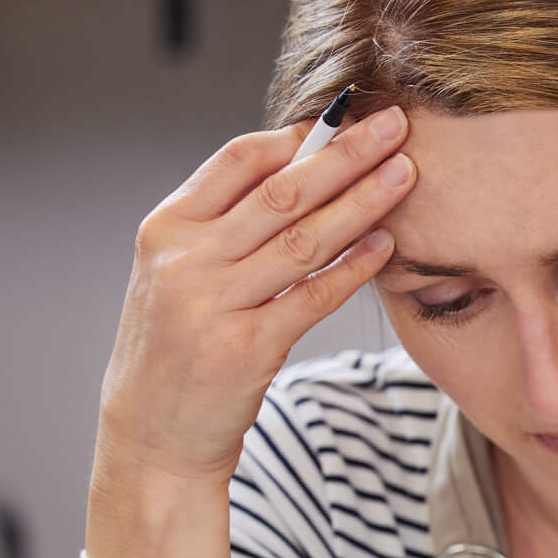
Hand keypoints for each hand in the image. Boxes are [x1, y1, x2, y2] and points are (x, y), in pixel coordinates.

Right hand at [88, 105, 417, 557]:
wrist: (151, 438)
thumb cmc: (175, 352)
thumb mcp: (175, 276)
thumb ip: (221, 227)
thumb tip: (292, 170)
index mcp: (165, 229)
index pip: (237, 162)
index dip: (296, 137)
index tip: (344, 119)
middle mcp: (185, 260)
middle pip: (281, 191)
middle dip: (345, 154)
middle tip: (393, 126)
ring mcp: (214, 305)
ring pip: (303, 239)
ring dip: (362, 202)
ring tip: (406, 175)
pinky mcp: (247, 350)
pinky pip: (313, 297)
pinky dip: (352, 268)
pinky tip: (385, 245)